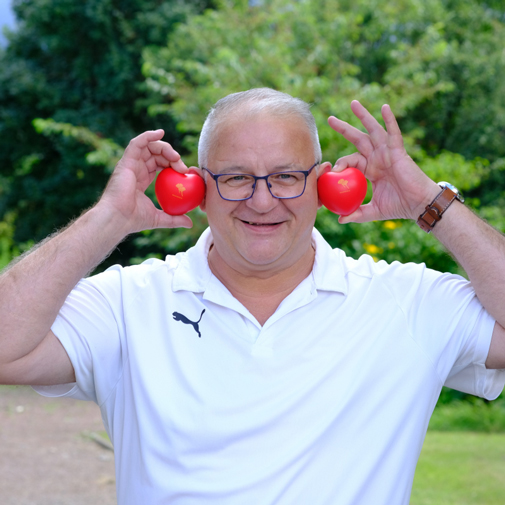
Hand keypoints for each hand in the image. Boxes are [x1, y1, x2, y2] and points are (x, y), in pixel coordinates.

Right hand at [98, 130, 194, 232]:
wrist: (118, 219)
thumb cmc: (134, 220)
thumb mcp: (159, 218)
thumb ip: (174, 218)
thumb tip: (190, 224)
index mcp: (142, 179)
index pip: (159, 165)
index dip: (173, 164)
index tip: (185, 172)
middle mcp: (136, 169)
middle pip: (156, 154)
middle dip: (172, 156)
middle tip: (183, 168)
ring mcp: (130, 164)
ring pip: (149, 146)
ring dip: (165, 148)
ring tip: (176, 157)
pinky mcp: (126, 161)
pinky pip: (137, 143)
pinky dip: (148, 135)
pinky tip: (160, 132)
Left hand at [328, 101, 439, 223]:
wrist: (418, 205)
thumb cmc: (398, 207)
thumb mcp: (372, 211)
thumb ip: (356, 214)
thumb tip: (339, 220)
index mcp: (370, 169)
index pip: (351, 160)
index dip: (340, 163)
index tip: (330, 170)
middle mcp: (377, 158)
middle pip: (358, 139)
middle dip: (344, 128)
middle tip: (330, 118)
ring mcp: (387, 153)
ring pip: (373, 130)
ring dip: (363, 116)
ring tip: (353, 103)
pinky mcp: (398, 151)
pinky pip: (393, 133)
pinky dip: (389, 120)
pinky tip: (384, 107)